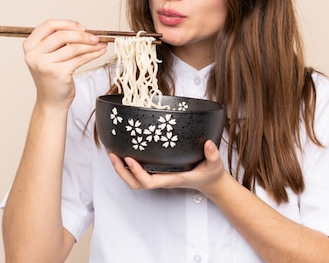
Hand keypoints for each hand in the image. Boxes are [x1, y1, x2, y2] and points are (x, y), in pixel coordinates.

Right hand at [23, 19, 107, 106]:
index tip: (82, 27)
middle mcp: (33, 54)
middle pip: (62, 35)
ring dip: (91, 45)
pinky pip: (79, 59)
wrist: (51, 101)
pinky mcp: (57, 73)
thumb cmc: (52, 77)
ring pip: (73, 48)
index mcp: (30, 45)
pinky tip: (99, 52)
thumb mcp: (48, 55)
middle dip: (82, 35)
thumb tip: (83, 30)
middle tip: (96, 37)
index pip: (49, 25)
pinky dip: (92, 54)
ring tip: (101, 44)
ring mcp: (44, 64)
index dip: (68, 24)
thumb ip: (58, 41)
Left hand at [108, 140, 227, 194]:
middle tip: (113, 155)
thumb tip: (209, 144)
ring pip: (135, 180)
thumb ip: (213, 155)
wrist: (210, 182)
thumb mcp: (215, 164)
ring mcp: (160, 177)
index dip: (137, 172)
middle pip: (136, 183)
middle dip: (122, 172)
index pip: (150, 182)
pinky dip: (129, 166)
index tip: (129, 158)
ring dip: (122, 169)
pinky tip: (125, 152)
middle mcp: (163, 180)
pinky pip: (139, 174)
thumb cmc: (210, 174)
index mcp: (173, 179)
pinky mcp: (159, 172)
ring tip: (113, 154)